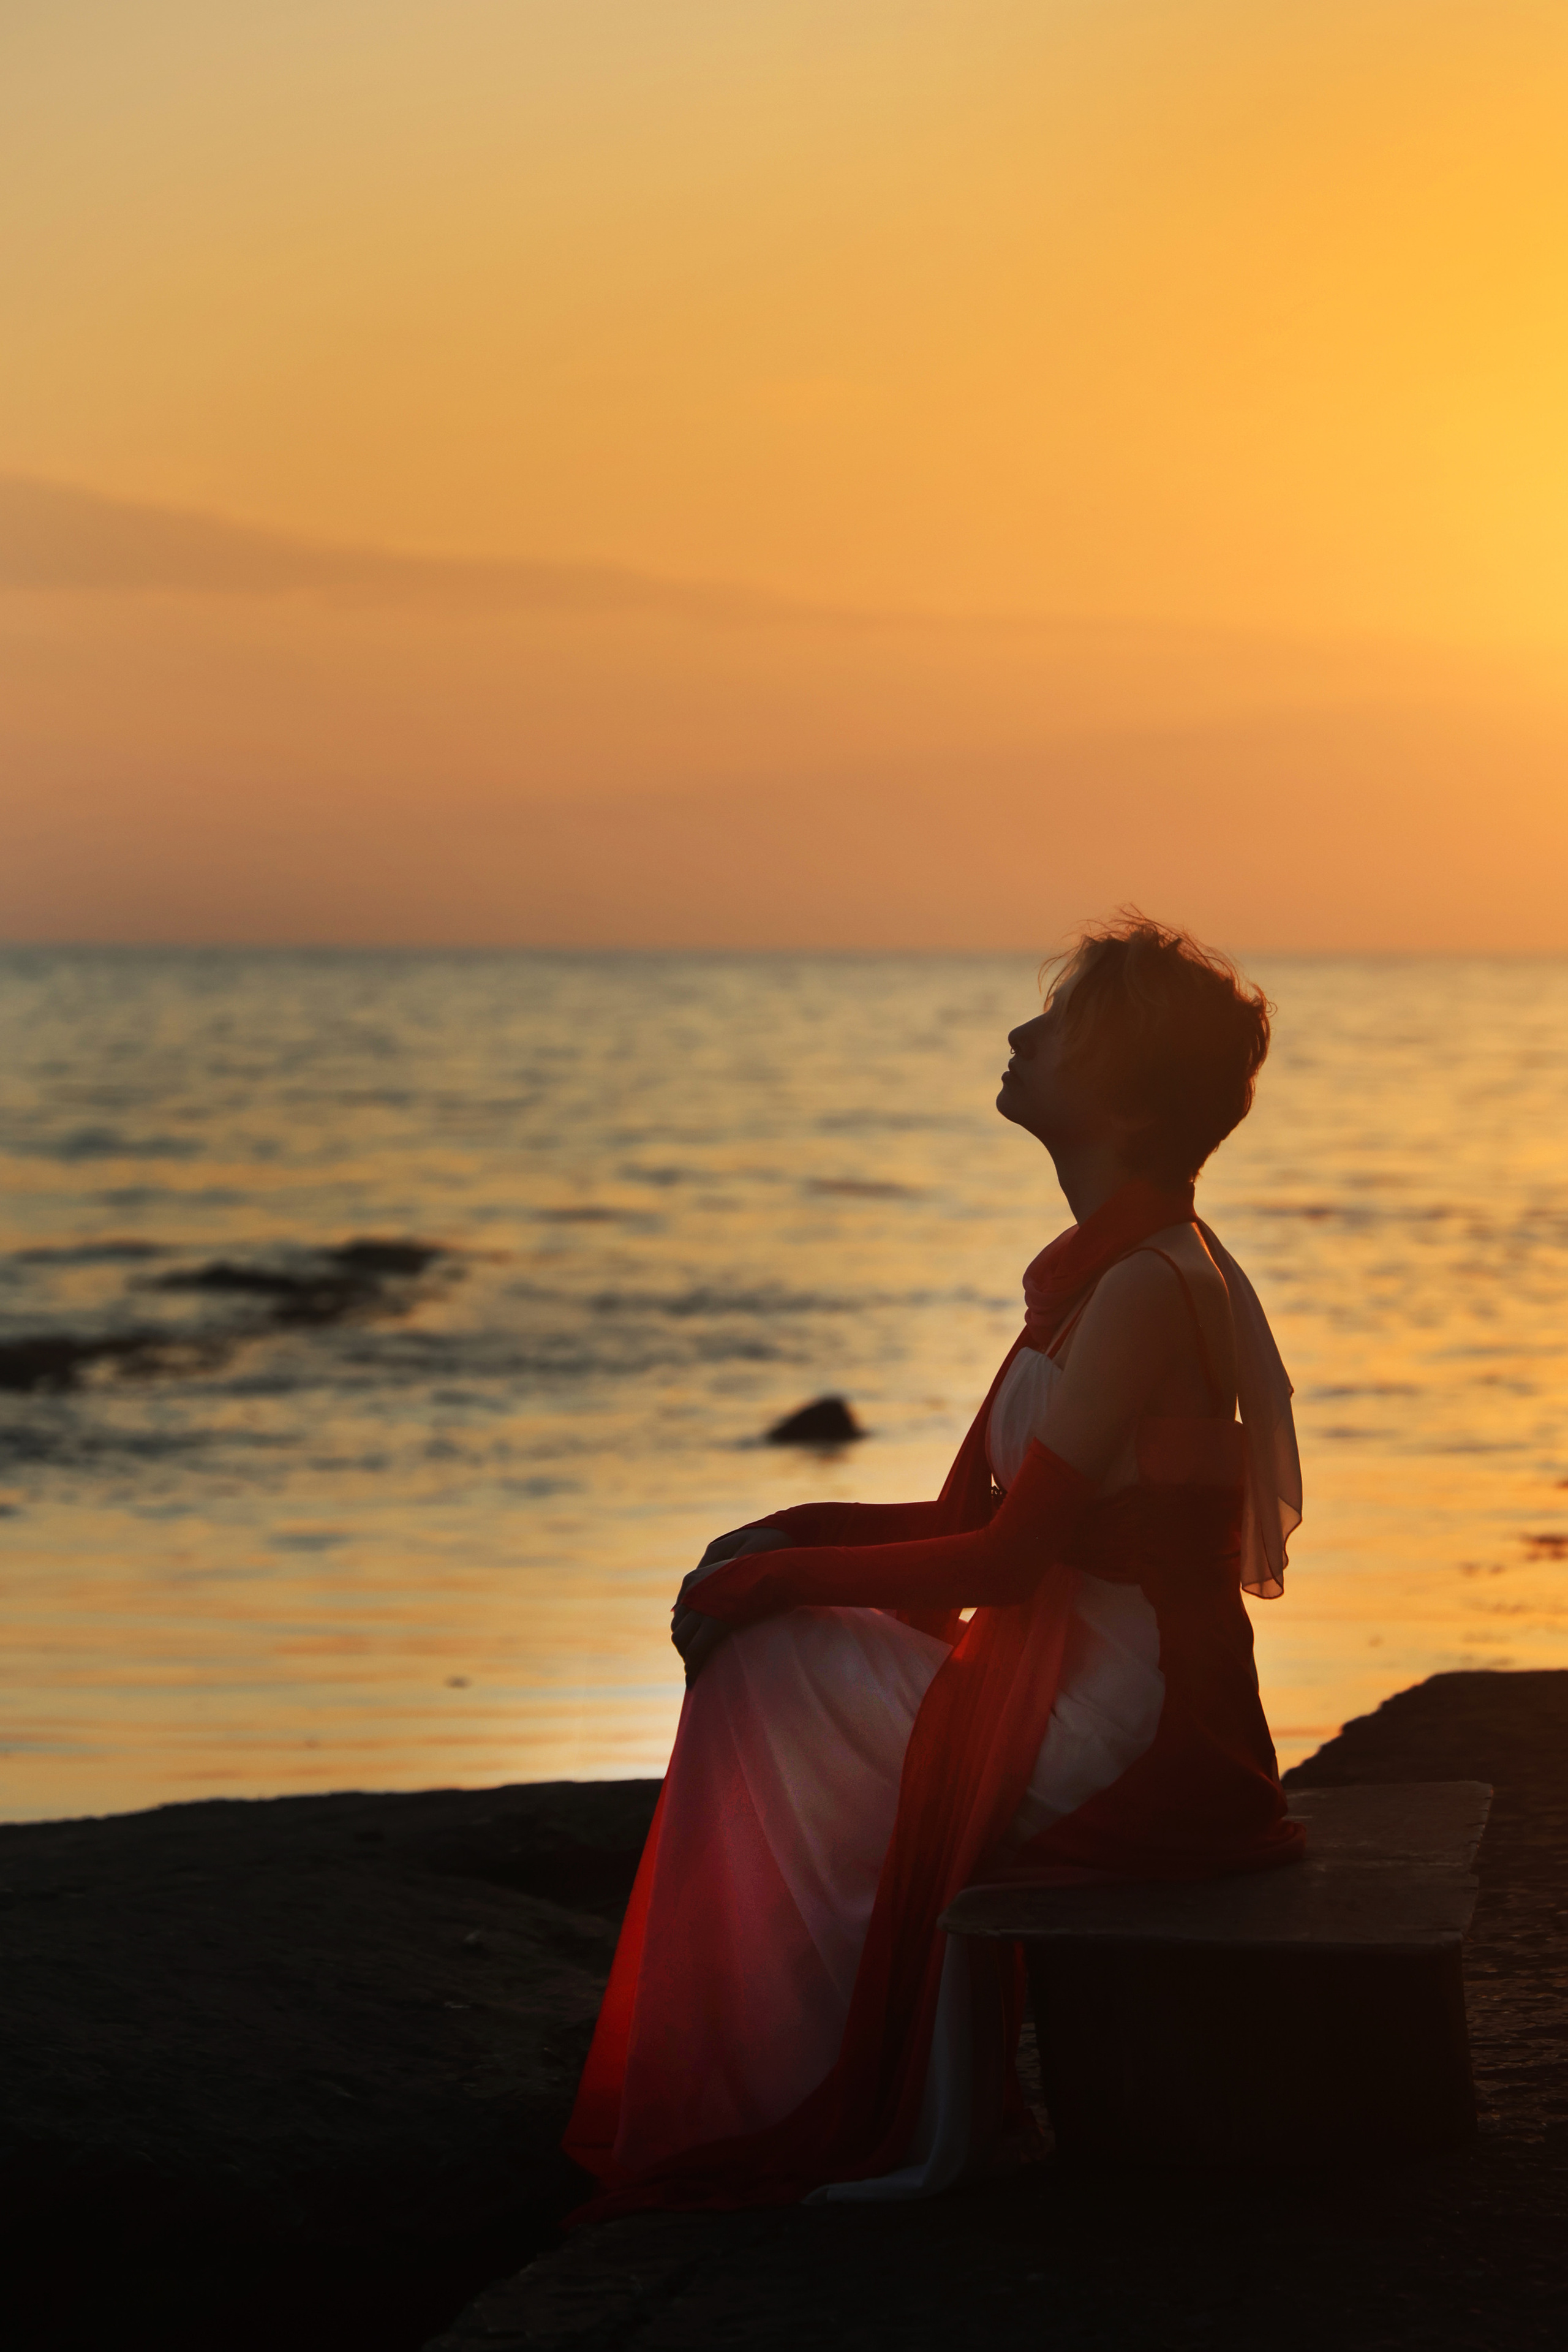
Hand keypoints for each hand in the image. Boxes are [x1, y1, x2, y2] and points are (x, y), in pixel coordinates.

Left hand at [671, 1526, 792, 1685]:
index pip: (680, 1612)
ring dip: (687, 1656)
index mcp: (692, 1579)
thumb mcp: (729, 1573)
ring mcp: (700, 1607)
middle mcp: (691, 1592)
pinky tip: (696, 1675)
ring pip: (681, 1640)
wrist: (772, 1573)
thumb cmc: (759, 1573)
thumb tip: (715, 1608)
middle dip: (684, 1644)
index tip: (692, 1643)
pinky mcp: (713, 1623)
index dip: (685, 1630)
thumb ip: (716, 1586)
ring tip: (696, 1668)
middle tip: (694, 1659)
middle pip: (678, 1626)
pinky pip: (695, 1650)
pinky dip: (693, 1665)